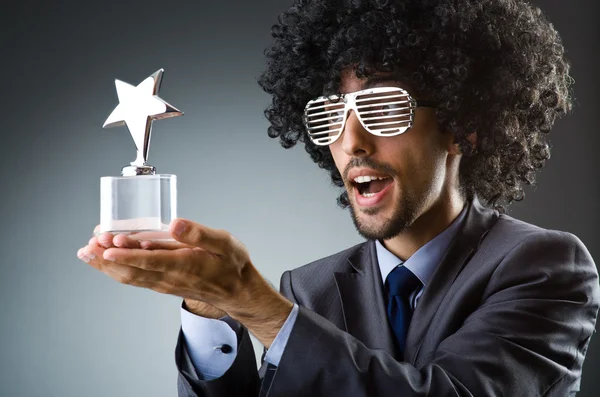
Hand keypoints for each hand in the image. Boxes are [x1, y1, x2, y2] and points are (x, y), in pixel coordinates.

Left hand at [78, 219, 292, 346]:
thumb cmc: (232, 264)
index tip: (107, 246)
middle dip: (107, 258)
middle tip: (88, 246)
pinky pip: (134, 279)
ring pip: (129, 276)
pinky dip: (116, 270)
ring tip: (87, 253)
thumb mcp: (225, 244)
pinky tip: (105, 262)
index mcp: (186, 265)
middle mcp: (170, 277)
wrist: (237, 292)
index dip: (128, 253)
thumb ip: (200, 234)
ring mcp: (164, 283)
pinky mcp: (161, 284)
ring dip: (106, 265)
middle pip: (132, 271)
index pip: (151, 261)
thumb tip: (175, 224)